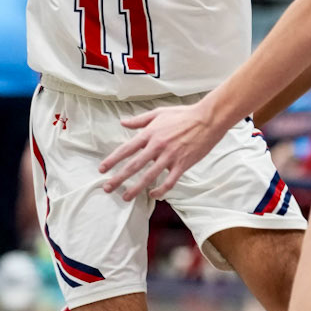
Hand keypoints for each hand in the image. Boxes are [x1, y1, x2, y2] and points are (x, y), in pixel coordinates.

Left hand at [99, 101, 219, 199]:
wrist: (208, 119)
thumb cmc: (184, 115)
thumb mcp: (159, 113)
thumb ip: (140, 120)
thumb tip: (123, 122)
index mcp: (150, 133)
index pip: (126, 149)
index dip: (112, 160)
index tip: (102, 169)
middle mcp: (157, 146)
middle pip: (133, 165)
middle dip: (118, 178)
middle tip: (107, 188)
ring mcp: (170, 157)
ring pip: (149, 176)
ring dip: (135, 188)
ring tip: (125, 197)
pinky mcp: (182, 165)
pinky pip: (169, 182)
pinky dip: (161, 190)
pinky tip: (153, 194)